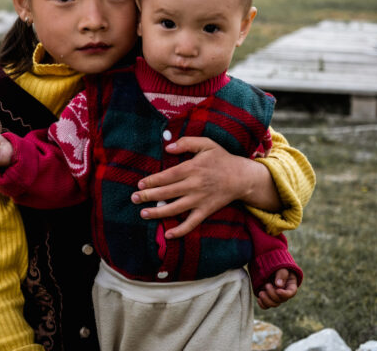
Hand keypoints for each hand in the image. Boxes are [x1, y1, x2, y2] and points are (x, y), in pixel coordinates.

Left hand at [130, 136, 271, 238]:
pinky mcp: (206, 211)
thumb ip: (187, 142)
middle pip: (167, 192)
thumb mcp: (207, 144)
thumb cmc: (221, 159)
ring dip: (158, 212)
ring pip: (175, 208)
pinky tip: (168, 234)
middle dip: (148, 196)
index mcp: (193, 168)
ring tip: (143, 213)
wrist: (242, 177)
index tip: (140, 184)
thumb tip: (168, 147)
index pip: (168, 176)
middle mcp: (195, 185)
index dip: (152, 181)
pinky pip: (192, 223)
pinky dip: (180, 230)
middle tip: (134, 198)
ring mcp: (200, 200)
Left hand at [256, 269, 298, 308]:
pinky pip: (266, 306)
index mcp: (290, 286)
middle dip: (272, 294)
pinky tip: (259, 299)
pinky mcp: (267, 297)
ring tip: (261, 292)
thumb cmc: (277, 267)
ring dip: (267, 300)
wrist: (268, 266)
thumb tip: (279, 285)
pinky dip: (262, 304)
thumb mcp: (281, 268)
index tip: (278, 290)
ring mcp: (275, 296)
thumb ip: (281, 275)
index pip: (291, 293)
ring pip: (274, 304)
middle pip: (281, 300)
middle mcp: (284, 293)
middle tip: (267, 284)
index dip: (285, 294)